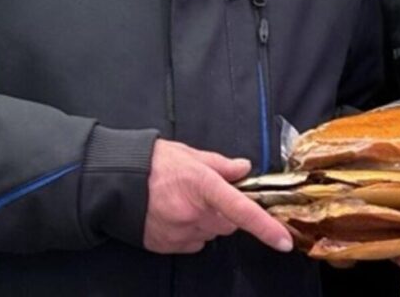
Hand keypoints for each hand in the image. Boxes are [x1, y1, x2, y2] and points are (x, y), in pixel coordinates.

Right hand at [142, 139, 292, 254]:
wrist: (115, 181)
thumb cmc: (154, 162)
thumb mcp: (190, 154)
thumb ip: (221, 164)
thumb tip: (245, 168)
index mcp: (204, 186)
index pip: (242, 210)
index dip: (266, 227)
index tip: (284, 241)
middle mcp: (194, 213)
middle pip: (229, 223)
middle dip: (226, 212)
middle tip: (208, 195)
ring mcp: (179, 232)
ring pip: (210, 234)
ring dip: (207, 222)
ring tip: (184, 202)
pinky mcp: (167, 245)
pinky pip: (192, 243)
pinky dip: (190, 232)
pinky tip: (174, 215)